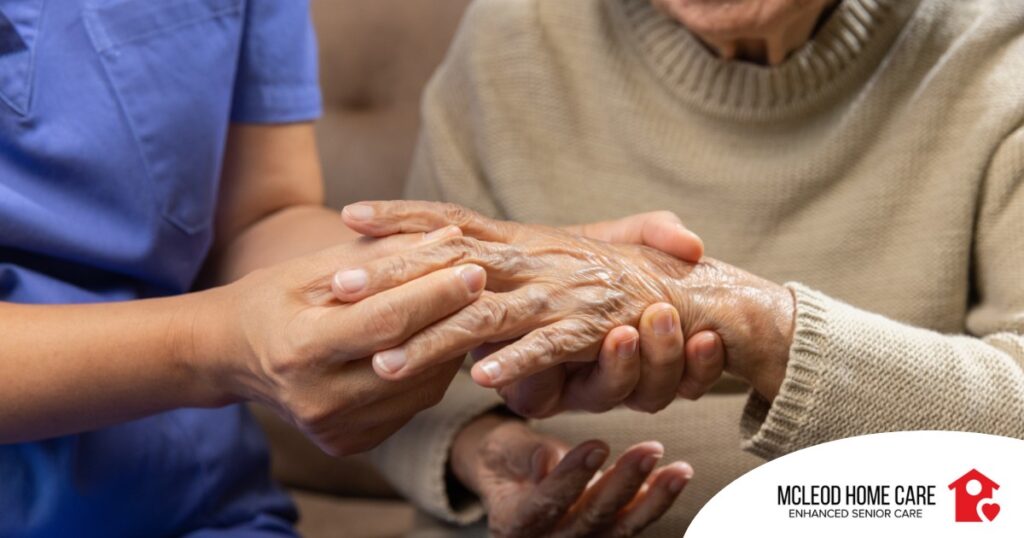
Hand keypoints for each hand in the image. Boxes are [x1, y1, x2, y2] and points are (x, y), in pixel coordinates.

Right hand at [191, 227, 483, 455]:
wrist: (232, 356)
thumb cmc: (274, 299)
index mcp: (300, 350)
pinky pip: (412, 405)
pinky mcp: (350, 443)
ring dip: (450, 345)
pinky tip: (438, 340)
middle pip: (410, 358)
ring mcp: (335, 429)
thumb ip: (383, 256)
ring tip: (465, 307)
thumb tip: (451, 238)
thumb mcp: (316, 268)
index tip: (473, 265)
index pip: (385, 322)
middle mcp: (318, 400)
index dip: (435, 294)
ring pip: (421, 387)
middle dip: (453, 316)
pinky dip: (432, 371)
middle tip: (485, 282)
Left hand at [340, 201, 794, 400]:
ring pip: (488, 314)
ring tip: (386, 360)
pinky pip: (550, 346)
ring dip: (435, 338)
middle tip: (339, 285)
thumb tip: (449, 254)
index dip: (403, 216)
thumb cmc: (614, 280)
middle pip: (452, 264)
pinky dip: (520, 362)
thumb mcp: (553, 259)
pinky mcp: (594, 329)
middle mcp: (537, 260)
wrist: (692, 295)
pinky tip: (483, 379)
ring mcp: (562, 293)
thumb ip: (507, 257)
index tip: (350, 214)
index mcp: (523, 241)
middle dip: (394, 275)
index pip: (453, 222)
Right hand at [451, 414, 691, 537]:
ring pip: (619, 528)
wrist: (511, 481)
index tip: (598, 444)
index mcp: (514, 523)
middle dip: (623, 484)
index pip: (546, 503)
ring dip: (653, 499)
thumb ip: (523, 455)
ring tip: (679, 469)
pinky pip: (630, 524)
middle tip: (651, 449)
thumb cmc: (505, 459)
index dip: (572, 477)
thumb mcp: (501, 450)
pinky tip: (674, 479)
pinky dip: (654, 502)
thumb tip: (547, 459)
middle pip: (589, 519)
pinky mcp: (602, 537)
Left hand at [508, 211, 723, 415]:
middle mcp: (617, 374)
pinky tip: (535, 364)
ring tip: (621, 334)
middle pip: (658, 390)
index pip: (692, 368)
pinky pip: (538, 390)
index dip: (705, 362)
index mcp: (647, 343)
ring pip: (612, 394)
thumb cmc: (570, 255)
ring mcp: (576, 387)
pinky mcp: (529, 390)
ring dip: (621, 366)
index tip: (711, 337)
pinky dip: (531, 368)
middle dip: (667, 360)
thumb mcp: (619, 237)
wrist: (504, 273)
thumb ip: (657, 233)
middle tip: (668, 323)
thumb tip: (693, 243)